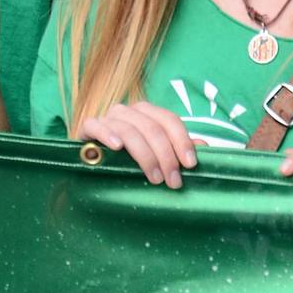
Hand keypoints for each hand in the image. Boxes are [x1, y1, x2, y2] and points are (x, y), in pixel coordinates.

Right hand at [79, 103, 197, 187]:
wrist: (94, 161)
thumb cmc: (129, 158)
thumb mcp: (157, 153)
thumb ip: (177, 148)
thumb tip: (204, 146)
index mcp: (146, 113)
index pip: (169, 119)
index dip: (182, 141)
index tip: (190, 164)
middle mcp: (127, 111)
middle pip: (152, 128)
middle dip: (166, 156)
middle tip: (173, 181)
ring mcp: (107, 118)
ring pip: (129, 130)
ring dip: (145, 155)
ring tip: (154, 178)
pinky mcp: (88, 127)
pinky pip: (96, 125)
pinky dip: (107, 135)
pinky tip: (117, 148)